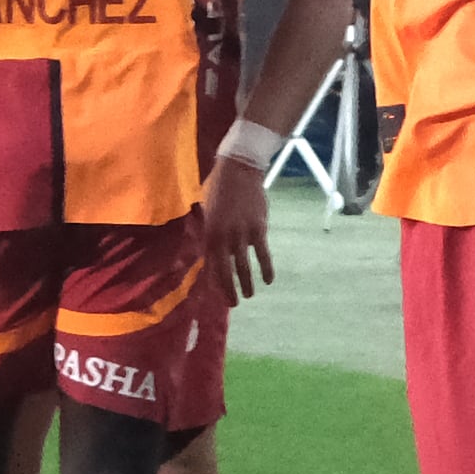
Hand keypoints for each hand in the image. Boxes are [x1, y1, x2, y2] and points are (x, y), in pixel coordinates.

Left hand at [203, 155, 273, 302]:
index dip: (215, 283)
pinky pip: (263, 254)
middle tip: (234, 304)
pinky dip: (266, 268)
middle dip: (230, 290)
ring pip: (245, 266)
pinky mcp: (259, 229)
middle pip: (227, 271)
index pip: (211, 265)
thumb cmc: (218, 187)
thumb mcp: (206, 210)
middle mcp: (224, 238)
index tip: (218, 296)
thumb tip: (207, 249)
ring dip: (247, 283)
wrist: (239, 169)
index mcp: (209, 233)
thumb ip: (208, 231)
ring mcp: (242, 234)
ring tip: (250, 295)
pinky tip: (269, 280)